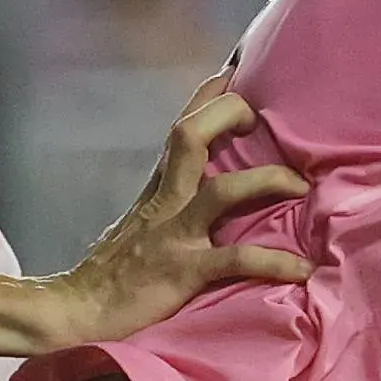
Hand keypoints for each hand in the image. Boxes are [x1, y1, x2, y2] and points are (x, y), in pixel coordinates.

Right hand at [36, 85, 308, 346]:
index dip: (209, 94)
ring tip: (301, 188)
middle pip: (190, 135)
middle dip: (229, 114)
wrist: (78, 312)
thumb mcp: (140, 223)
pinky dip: (273, 261)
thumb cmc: (113, 273)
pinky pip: (236, 258)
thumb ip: (168, 201)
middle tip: (262, 120)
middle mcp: (165, 200)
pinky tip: (302, 269)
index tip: (239, 67)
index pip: (181, 125)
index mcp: (158, 188)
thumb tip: (200, 190)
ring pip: (222, 189)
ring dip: (267, 182)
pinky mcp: (183, 271)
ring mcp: (173, 233)